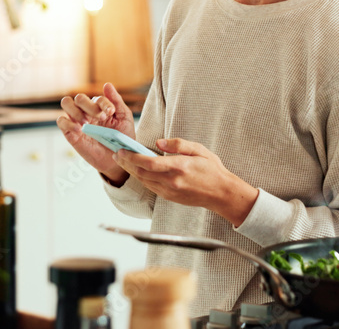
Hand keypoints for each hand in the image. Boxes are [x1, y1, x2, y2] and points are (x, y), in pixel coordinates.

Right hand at [57, 83, 134, 184]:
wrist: (117, 159)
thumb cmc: (121, 137)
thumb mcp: (124, 118)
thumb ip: (116, 101)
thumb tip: (107, 84)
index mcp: (100, 106)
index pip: (97, 98)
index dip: (104, 103)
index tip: (111, 112)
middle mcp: (87, 111)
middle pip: (79, 97)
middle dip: (90, 106)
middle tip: (101, 118)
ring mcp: (77, 121)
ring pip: (66, 103)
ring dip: (76, 110)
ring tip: (87, 122)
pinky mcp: (70, 133)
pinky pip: (61, 121)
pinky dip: (68, 123)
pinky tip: (79, 129)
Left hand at [113, 138, 259, 226]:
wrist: (221, 193)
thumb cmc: (212, 170)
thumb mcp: (199, 149)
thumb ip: (178, 144)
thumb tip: (159, 142)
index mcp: (179, 167)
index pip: (149, 163)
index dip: (132, 157)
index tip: (122, 150)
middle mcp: (172, 181)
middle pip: (142, 173)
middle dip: (127, 163)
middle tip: (117, 154)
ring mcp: (170, 191)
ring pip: (144, 181)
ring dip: (132, 171)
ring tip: (123, 161)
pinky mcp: (170, 197)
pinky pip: (151, 187)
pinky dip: (141, 178)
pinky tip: (138, 171)